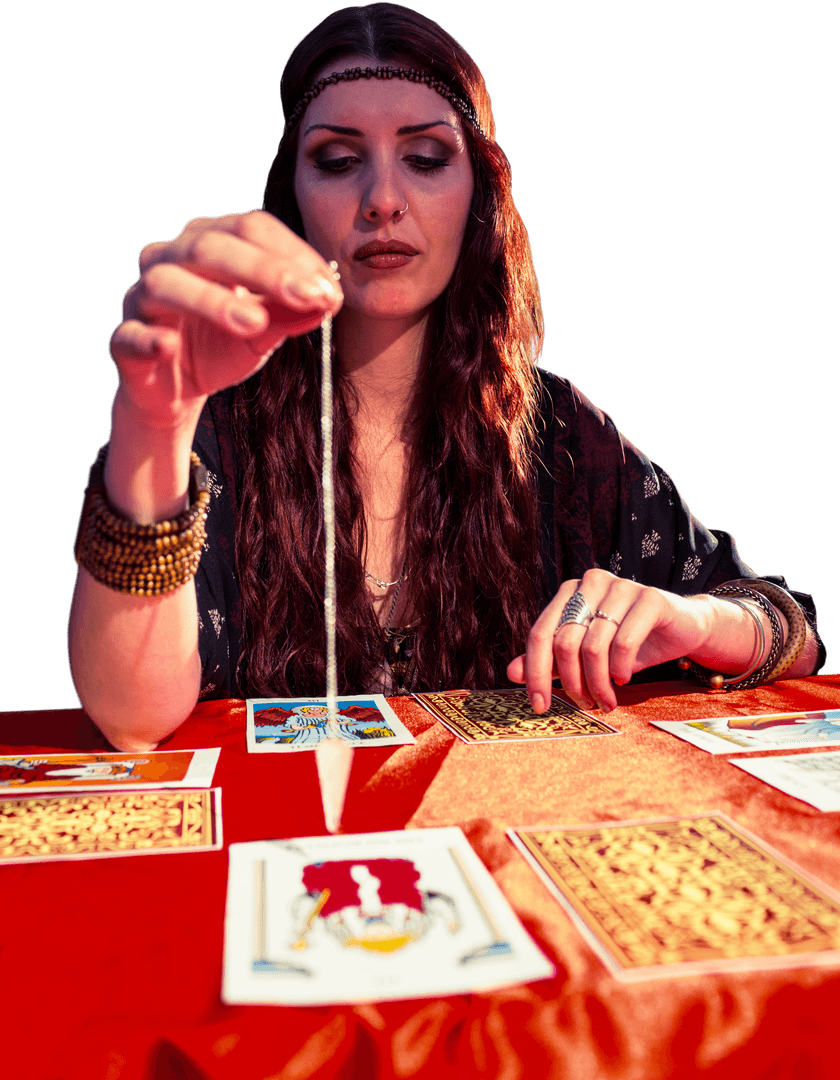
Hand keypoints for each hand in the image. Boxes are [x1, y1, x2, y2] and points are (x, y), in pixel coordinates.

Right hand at [110, 210, 342, 426]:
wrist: (176, 390)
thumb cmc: (220, 345)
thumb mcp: (264, 332)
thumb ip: (291, 314)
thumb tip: (328, 300)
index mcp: (208, 243)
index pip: (250, 228)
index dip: (292, 254)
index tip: (330, 288)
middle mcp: (169, 259)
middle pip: (211, 248)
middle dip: (265, 271)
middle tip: (309, 297)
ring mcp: (141, 298)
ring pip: (167, 284)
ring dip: (213, 301)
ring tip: (255, 323)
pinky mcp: (124, 341)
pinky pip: (131, 335)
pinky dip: (150, 338)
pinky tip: (171, 346)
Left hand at [507, 568, 717, 712]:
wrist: (682, 629)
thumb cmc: (630, 643)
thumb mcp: (585, 656)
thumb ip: (550, 660)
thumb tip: (511, 672)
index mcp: (569, 592)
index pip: (539, 634)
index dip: (535, 673)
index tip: (540, 706)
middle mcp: (590, 583)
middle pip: (565, 643)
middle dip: (573, 683)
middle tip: (586, 705)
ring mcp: (621, 586)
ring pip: (594, 646)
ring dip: (599, 684)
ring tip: (607, 700)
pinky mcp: (650, 597)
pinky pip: (624, 640)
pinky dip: (621, 668)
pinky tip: (625, 679)